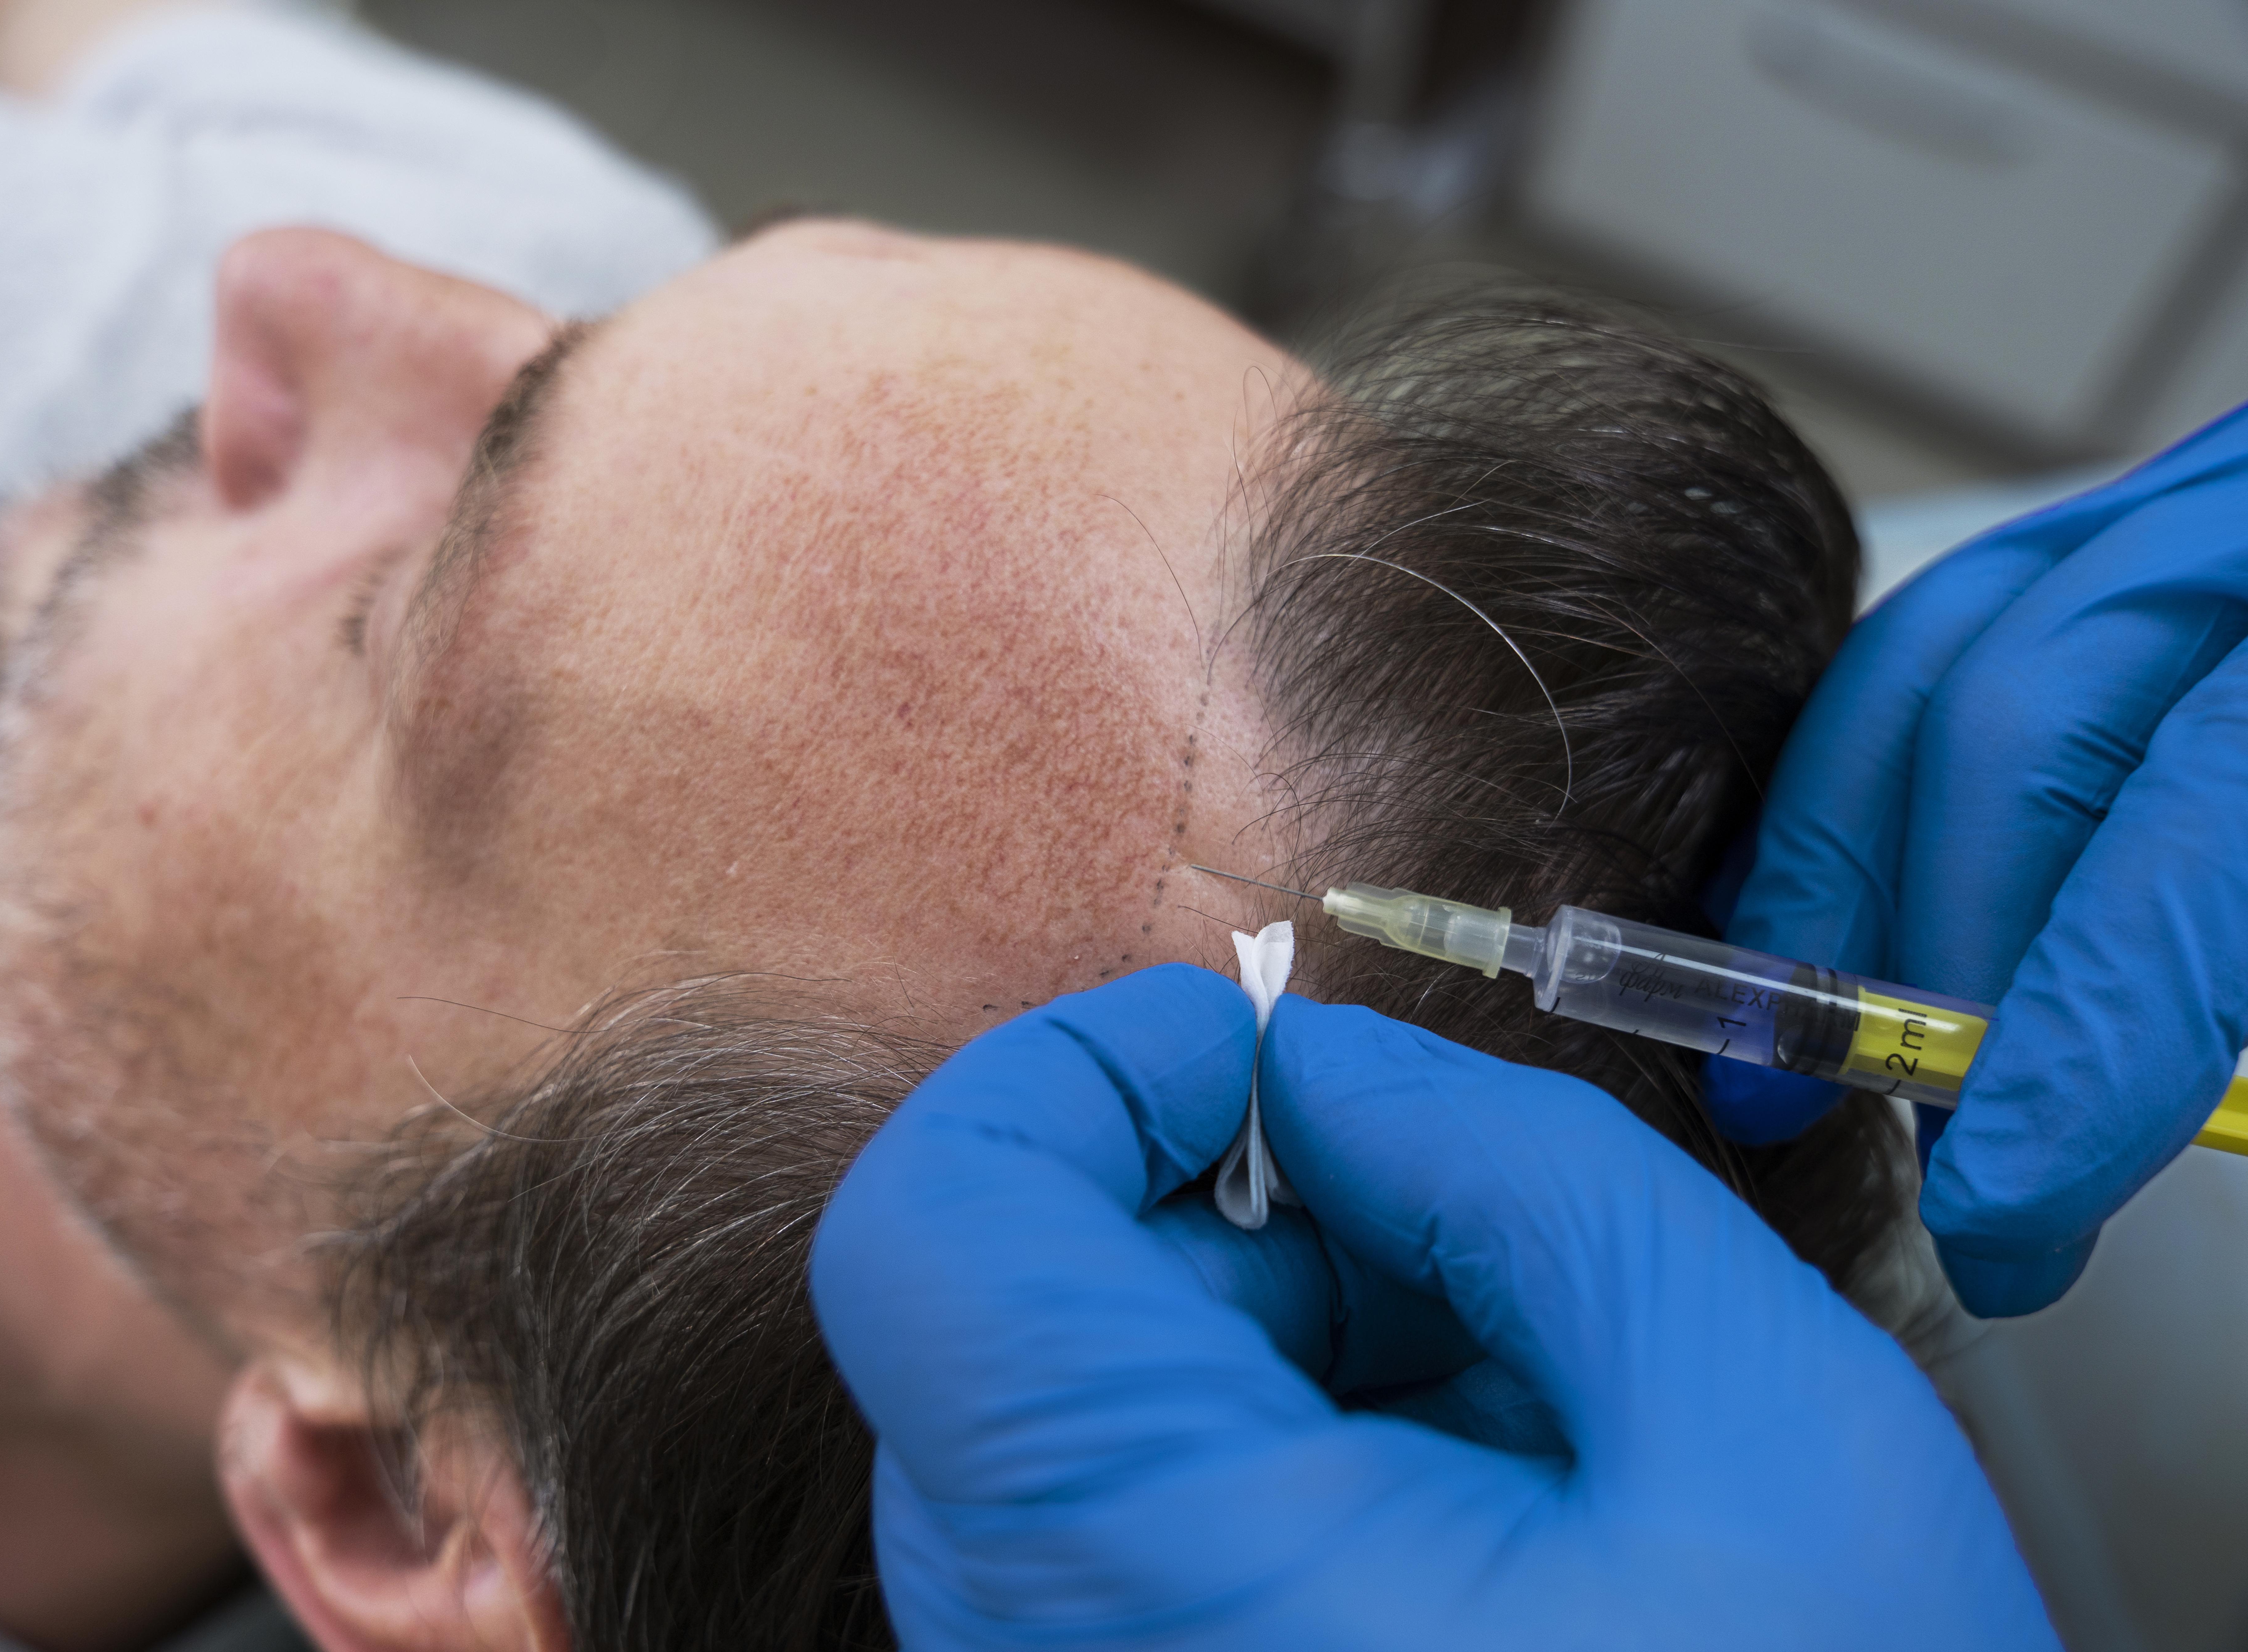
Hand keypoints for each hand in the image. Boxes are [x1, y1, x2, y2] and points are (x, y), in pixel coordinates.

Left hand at [812, 968, 2051, 1649]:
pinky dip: (1264, 1454)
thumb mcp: (1764, 1434)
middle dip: (1216, 1225)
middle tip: (1448, 1258)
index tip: (1241, 1048)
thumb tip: (1330, 1074)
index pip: (933, 1239)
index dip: (1072, 1078)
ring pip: (1062, 1423)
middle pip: (1002, 1322)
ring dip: (1261, 1346)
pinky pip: (1112, 1530)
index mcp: (1177, 1588)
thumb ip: (1527, 1186)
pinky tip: (1451, 1506)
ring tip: (1494, 1424)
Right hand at [1707, 409, 2247, 1315]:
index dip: (2083, 1040)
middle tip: (1948, 1163)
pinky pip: (1945, 629)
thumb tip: (2186, 1118)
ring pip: (1946, 654)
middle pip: (2029, 720)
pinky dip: (1866, 784)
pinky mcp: (2141, 522)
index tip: (2012, 1211)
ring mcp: (2197, 500)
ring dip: (1850, 874)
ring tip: (1821, 1046)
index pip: (2203, 833)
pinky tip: (1840, 907)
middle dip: (1949, 969)